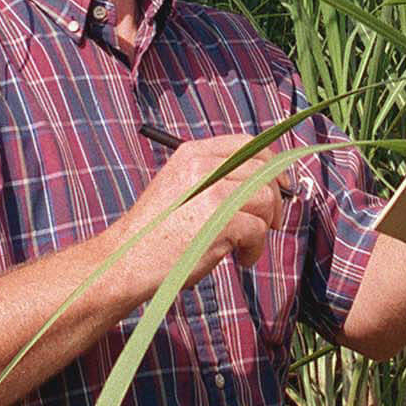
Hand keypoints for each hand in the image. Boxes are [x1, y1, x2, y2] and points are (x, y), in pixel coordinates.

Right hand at [114, 135, 282, 290]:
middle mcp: (203, 166)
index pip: (247, 145)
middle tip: (269, 223)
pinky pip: (258, 229)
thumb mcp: (181, 189)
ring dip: (264, 227)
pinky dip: (254, 249)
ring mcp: (213, 191)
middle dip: (274, 200)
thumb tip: (265, 184)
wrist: (127, 261)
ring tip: (245, 247)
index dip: (270, 165)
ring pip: (266, 199)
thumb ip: (215, 179)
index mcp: (192, 153)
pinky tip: (240, 259)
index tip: (278, 186)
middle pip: (264, 171)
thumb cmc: (156, 233)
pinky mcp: (221, 219)